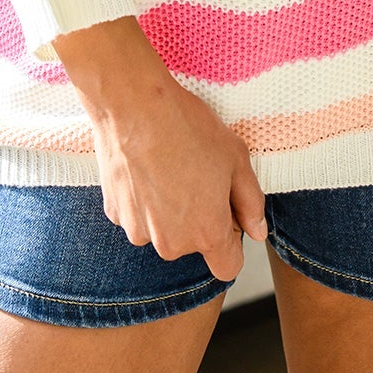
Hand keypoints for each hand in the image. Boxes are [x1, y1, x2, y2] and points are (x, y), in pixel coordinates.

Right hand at [90, 73, 268, 282]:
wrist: (134, 105)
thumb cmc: (188, 128)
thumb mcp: (236, 159)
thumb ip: (251, 202)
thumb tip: (258, 231)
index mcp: (207, 234)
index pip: (227, 267)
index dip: (231, 241)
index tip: (225, 211)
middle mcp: (171, 244)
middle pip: (192, 246)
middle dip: (197, 220)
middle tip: (197, 175)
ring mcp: (138, 231)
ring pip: (162, 231)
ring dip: (167, 211)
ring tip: (169, 167)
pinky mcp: (115, 214)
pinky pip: (137, 216)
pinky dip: (142, 200)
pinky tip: (146, 167)